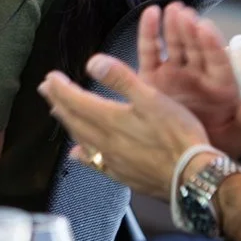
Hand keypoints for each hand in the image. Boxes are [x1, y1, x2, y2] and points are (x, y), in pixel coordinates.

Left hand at [39, 56, 213, 200]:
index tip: (49, 78)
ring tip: (59, 114)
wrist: (193, 177)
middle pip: (74, 119)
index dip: (60, 88)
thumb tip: (92, 63)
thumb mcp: (152, 98)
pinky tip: (78, 155)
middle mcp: (104, 141)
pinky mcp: (122, 175)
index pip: (75, 100)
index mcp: (109, 119)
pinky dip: (82, 154)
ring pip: (81, 139)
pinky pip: (94, 162)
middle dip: (59, 102)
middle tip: (46, 91)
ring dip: (68, 123)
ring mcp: (112, 160)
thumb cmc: (177, 136)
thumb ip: (120, 79)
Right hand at [136, 3, 240, 157]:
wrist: (187, 159)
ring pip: (174, 45)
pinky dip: (149, 33)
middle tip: (183, 13)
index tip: (204, 27)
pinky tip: (150, 14)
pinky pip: (150, 52)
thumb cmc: (218, 147)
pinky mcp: (152, 78)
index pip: (217, 61)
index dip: (211, 44)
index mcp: (220, 87)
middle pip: (195, 48)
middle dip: (189, 29)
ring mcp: (174, 75)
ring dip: (173, 26)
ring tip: (171, 9)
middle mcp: (197, 76)